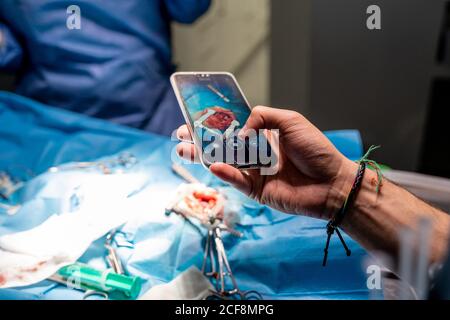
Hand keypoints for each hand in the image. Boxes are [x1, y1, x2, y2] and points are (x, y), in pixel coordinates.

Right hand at [176, 106, 357, 219]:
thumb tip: (241, 131)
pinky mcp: (257, 190)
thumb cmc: (315, 149)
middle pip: (221, 146)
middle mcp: (255, 153)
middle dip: (200, 141)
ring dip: (203, 157)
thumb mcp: (290, 120)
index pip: (232, 127)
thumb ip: (263, 117)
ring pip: (223, 163)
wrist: (332, 182)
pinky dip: (226, 173)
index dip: (213, 124)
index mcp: (263, 135)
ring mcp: (254, 172)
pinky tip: (215, 165)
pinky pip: (237, 181)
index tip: (195, 118)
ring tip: (183, 150)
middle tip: (180, 136)